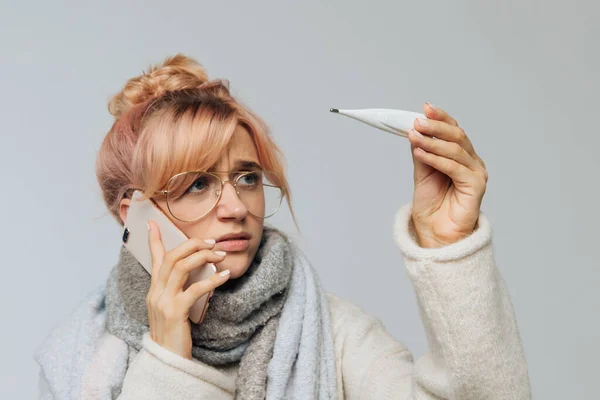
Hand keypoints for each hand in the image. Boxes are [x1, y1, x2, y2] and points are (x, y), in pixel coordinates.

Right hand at [146, 220, 230, 358]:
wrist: (166, 361)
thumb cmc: (174, 333)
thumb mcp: (173, 308)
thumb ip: (179, 289)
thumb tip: (197, 271)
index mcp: (154, 289)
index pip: (153, 258)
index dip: (154, 239)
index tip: (154, 221)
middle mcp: (155, 292)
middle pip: (171, 257)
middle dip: (192, 244)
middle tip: (213, 241)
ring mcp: (163, 302)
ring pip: (181, 267)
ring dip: (203, 256)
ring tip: (221, 254)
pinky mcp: (175, 312)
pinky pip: (195, 289)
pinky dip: (212, 280)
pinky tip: (225, 275)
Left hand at [407, 102, 487, 247]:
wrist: (435, 233)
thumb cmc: (431, 206)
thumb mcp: (422, 174)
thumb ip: (422, 153)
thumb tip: (415, 130)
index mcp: (461, 156)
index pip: (454, 130)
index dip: (441, 118)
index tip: (425, 108)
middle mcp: (472, 162)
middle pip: (457, 136)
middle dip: (436, 126)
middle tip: (418, 122)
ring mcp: (476, 173)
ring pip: (455, 149)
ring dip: (432, 141)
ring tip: (414, 137)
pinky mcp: (476, 185)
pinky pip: (455, 167)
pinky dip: (436, 158)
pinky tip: (420, 153)